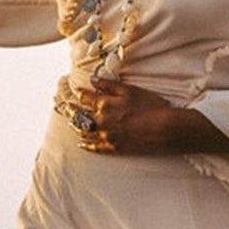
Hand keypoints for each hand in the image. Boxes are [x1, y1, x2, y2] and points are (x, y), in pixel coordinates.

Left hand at [75, 80, 228, 155]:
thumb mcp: (131, 90)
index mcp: (105, 104)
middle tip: (63, 106)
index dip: (79, 93)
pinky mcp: (114, 148)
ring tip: (69, 123)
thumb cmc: (152, 107)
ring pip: (85, 131)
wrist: (166, 129)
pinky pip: (95, 147)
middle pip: (80, 115)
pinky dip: (87, 145)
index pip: (86, 97)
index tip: (73, 90)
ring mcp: (107, 136)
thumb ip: (109, 85)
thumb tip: (92, 80)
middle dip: (71, 110)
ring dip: (76, 126)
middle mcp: (102, 121)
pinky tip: (82, 143)